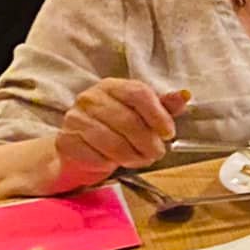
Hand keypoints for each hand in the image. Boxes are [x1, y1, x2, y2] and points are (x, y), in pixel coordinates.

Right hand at [54, 80, 190, 184]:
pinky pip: (95, 156)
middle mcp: (90, 98)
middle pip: (127, 120)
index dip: (158, 115)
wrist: (83, 148)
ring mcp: (74, 119)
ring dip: (132, 156)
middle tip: (157, 153)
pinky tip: (115, 162)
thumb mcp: (143, 113)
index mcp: (112, 86)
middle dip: (148, 142)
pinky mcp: (65, 141)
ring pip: (112, 142)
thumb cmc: (118, 127)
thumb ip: (163, 106)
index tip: (168, 133)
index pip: (138, 93)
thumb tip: (184, 95)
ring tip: (141, 159)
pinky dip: (110, 164)